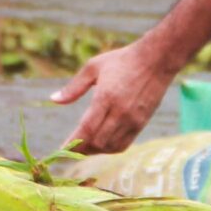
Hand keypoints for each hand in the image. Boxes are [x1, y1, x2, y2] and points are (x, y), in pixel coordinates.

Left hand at [49, 42, 173, 154]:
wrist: (156, 60)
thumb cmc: (122, 61)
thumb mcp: (93, 67)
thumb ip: (73, 87)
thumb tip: (53, 100)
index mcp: (106, 97)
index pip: (87, 129)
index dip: (73, 142)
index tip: (61, 150)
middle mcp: (120, 112)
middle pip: (98, 142)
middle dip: (82, 149)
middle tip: (70, 148)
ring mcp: (133, 120)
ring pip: (110, 146)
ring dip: (95, 151)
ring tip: (83, 148)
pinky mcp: (142, 123)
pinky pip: (124, 144)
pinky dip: (110, 148)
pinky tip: (100, 145)